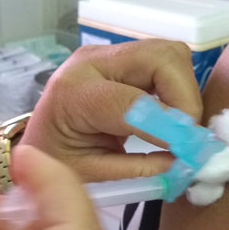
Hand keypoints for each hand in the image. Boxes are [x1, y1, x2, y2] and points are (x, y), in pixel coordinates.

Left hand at [22, 39, 202, 181]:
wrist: (40, 137)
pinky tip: (171, 116)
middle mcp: (92, 63)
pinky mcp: (125, 56)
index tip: (188, 151)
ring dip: (184, 92)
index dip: (168, 125)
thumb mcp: (91, 174)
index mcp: (73, 95)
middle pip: (161, 58)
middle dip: (185, 98)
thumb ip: (137, 169)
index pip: (131, 102)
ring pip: (170, 55)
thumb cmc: (58, 160)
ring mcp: (110, 54)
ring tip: (178, 128)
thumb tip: (184, 161)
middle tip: (187, 137)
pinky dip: (179, 89)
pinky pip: (167, 63)